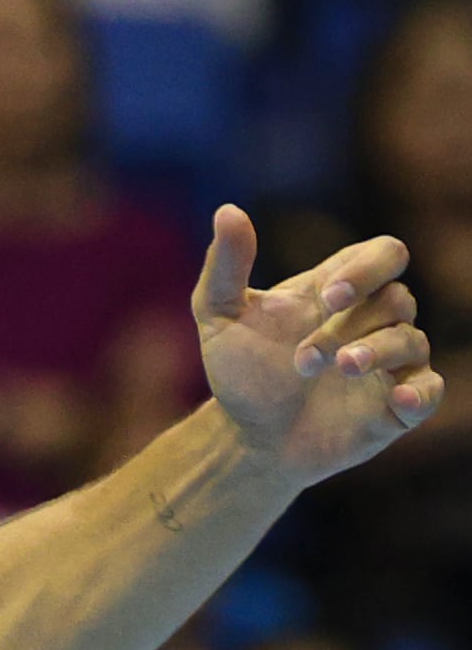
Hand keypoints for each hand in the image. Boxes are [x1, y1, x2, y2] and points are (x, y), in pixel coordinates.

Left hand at [195, 206, 440, 479]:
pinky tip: (399, 399)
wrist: (247, 438)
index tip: (328, 296)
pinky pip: (430, 389)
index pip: (384, 255)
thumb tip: (228, 210)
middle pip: (397, 298)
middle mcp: (372, 321)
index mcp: (337, 290)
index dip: (367, 269)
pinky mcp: (399, 405)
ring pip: (412, 339)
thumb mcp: (219, 315)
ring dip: (374, 353)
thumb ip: (226, 265)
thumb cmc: (239, 371)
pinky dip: (421, 391)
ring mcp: (390, 363)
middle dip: (354, 321)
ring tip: (335, 369)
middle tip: (308, 352)